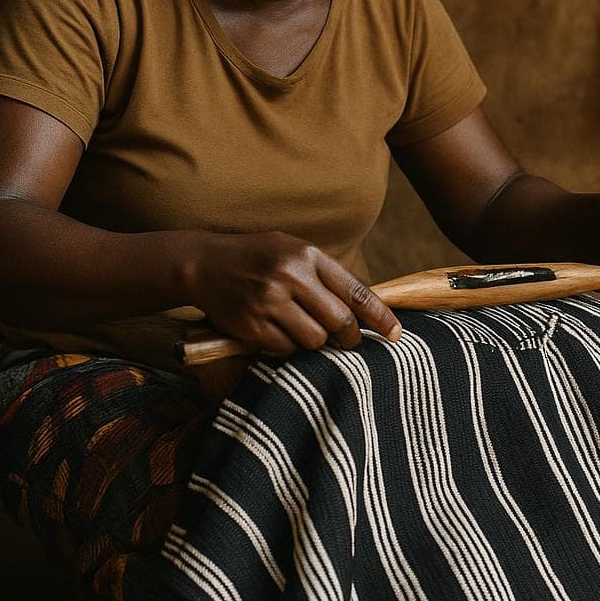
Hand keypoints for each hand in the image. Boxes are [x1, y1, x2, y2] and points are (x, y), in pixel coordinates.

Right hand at [183, 231, 401, 356]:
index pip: (356, 291)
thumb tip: (363, 311)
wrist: (204, 264)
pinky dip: (288, 347)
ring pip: (314, 340)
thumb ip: (325, 275)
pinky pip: (286, 350)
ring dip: (315, 342)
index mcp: (307, 255)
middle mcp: (290, 276)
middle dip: (348, 337)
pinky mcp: (251, 326)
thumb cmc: (257, 257)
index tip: (396, 334)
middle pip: (339, 322)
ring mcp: (269, 302)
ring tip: (302, 328)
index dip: (380, 317)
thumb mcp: (292, 250)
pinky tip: (277, 331)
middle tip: (346, 341)